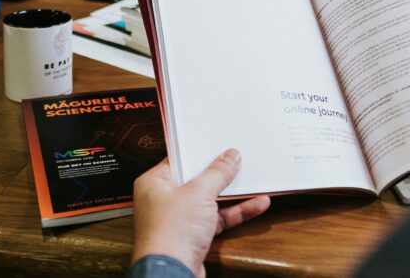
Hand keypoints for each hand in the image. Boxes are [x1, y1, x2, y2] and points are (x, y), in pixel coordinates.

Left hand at [132, 149, 270, 277]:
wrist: (173, 274)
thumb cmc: (170, 234)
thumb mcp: (199, 193)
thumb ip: (217, 173)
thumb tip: (229, 157)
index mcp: (154, 183)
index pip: (180, 159)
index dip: (201, 151)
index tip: (220, 145)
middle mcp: (164, 199)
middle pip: (197, 180)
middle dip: (221, 174)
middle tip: (240, 160)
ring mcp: (180, 219)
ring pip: (210, 200)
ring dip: (233, 194)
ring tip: (255, 181)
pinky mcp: (193, 235)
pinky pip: (217, 218)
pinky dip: (235, 212)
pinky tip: (255, 205)